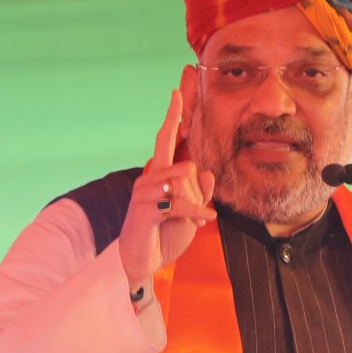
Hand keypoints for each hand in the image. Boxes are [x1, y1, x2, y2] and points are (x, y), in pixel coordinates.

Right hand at [119, 90, 214, 289]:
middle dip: (199, 192)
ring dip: (196, 205)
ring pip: (183, 182)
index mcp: (159, 175)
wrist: (143, 261)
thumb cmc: (164, 236)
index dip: (172, 115)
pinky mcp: (144, 208)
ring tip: (196, 220)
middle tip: (198, 213)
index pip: (165, 138)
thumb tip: (208, 174)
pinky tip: (203, 222)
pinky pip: (178, 203)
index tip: (176, 91)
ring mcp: (144, 192)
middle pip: (187, 167)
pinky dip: (196, 213)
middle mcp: (149, 178)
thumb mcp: (190, 213)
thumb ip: (199, 193)